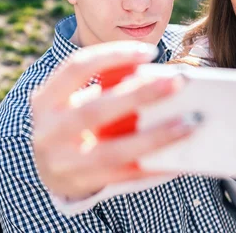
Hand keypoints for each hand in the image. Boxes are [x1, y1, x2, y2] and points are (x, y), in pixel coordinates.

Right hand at [31, 41, 193, 199]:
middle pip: (96, 109)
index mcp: (45, 100)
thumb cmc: (72, 122)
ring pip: (113, 151)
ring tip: (189, 123)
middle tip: (176, 82)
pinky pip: (124, 176)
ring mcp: (62, 162)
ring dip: (155, 136)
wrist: (48, 170)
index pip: (76, 67)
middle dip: (139, 94)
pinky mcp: (82, 184)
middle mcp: (48, 131)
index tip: (149, 52)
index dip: (112, 56)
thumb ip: (104, 87)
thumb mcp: (75, 100)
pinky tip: (180, 160)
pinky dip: (154, 167)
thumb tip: (157, 76)